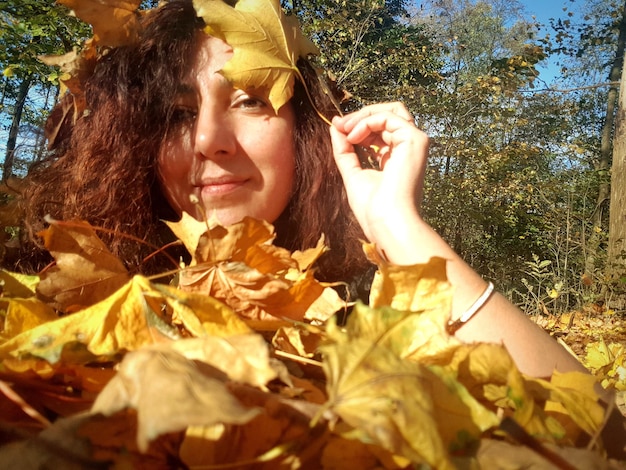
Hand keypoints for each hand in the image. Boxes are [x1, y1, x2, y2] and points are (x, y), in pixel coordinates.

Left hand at [329, 102, 428, 260]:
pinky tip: (354, 136)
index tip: (337, 127)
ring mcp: (414, 142)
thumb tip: (335, 126)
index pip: (380, 128)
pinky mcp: (415, 139)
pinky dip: (368, 122)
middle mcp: (408, 147)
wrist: (386, 222)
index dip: (358, 124)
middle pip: (388, 114)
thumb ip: (344, 150)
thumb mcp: (352, 173)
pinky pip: (389, 117)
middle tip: (340, 125)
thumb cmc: (373, 207)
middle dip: (360, 116)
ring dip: (362, 117)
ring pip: (390, 111)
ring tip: (345, 130)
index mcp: (397, 157)